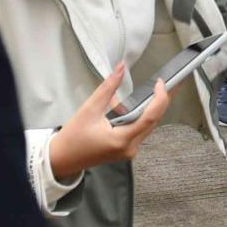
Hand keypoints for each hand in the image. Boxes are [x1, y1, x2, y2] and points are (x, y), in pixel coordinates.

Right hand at [50, 62, 169, 181]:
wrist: (60, 159)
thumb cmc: (72, 136)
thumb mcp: (89, 109)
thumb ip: (108, 88)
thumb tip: (121, 67)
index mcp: (122, 140)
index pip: (150, 117)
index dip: (159, 98)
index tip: (160, 82)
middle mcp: (130, 148)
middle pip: (153, 121)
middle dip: (161, 100)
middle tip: (165, 82)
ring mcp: (130, 151)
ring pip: (148, 126)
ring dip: (151, 108)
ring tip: (156, 89)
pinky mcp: (127, 151)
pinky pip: (140, 130)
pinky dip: (140, 116)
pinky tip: (138, 104)